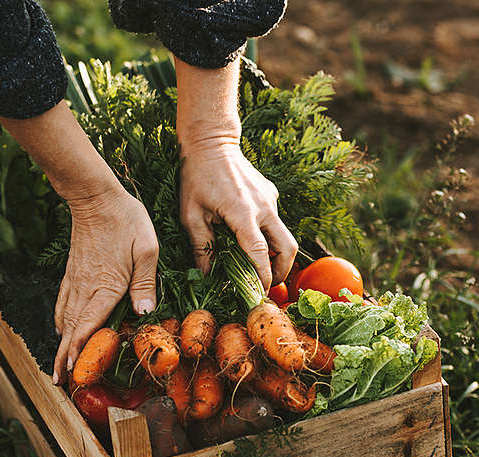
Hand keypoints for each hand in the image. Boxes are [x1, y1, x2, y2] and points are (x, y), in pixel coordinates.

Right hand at [52, 186, 158, 382]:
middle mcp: (86, 288)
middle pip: (71, 329)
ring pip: (65, 318)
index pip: (88, 326)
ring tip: (59, 365)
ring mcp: (76, 281)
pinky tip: (62, 329)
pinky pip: (63, 303)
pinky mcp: (73, 273)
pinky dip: (61, 321)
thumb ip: (145, 282)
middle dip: (64, 357)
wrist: (95, 195)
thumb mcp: (146, 249)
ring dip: (61, 343)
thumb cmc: (126, 220)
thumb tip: (144, 313)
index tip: (71, 371)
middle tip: (59, 381)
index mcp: (105, 287)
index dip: (79, 350)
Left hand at [179, 138, 296, 289]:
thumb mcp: (190, 215)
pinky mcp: (271, 193)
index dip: (263, 276)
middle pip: (288, 248)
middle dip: (281, 270)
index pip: (260, 253)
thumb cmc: (195, 178)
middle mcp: (263, 207)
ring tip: (257, 265)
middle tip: (267, 284)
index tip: (259, 292)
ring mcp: (270, 199)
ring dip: (274, 254)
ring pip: (283, 235)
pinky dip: (266, 234)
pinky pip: (274, 220)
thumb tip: (206, 276)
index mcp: (242, 213)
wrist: (211, 142)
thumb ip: (200, 247)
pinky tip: (247, 235)